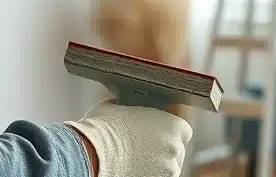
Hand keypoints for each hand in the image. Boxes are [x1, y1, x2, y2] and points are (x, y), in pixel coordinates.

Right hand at [65, 100, 191, 176]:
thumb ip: (129, 107)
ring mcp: (169, 169)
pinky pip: (157, 176)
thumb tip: (123, 106)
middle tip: (143, 147)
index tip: (158, 132)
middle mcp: (176, 148)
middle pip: (177, 150)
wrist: (92, 153)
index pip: (183, 129)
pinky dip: (148, 173)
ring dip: (156, 164)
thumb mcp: (115, 106)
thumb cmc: (103, 128)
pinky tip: (133, 168)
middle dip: (162, 149)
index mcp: (172, 125)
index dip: (170, 131)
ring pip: (168, 167)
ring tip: (135, 160)